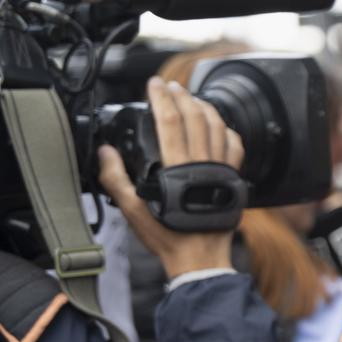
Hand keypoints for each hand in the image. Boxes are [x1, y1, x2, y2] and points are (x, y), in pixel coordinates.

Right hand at [98, 77, 243, 278]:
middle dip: (181, 95)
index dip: (161, 97)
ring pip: (218, 126)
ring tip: (191, 98)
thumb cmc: (168, 237)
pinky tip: (218, 125)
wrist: (201, 257)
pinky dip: (227, 129)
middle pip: (194, 116)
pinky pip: (235, 146)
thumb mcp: (132, 211)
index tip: (154, 84)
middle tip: (170, 85)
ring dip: (204, 107)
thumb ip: (116, 179)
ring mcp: (222, 169)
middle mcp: (203, 163)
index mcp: (177, 167)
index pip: (170, 120)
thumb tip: (106, 152)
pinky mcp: (233, 177)